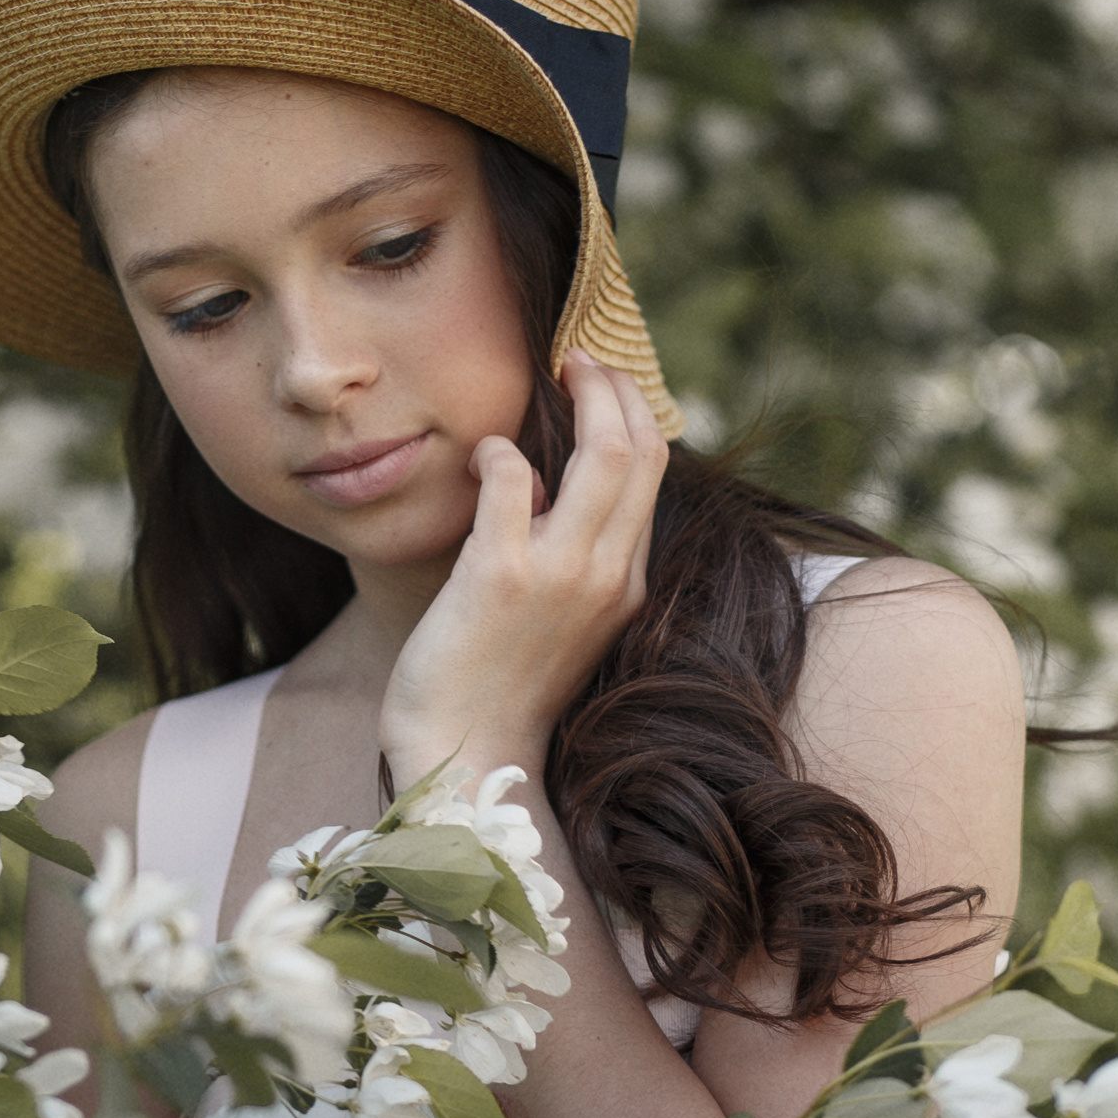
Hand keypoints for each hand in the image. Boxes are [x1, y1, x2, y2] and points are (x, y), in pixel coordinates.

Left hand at [379, 352, 666, 789]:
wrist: (466, 757)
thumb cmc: (498, 690)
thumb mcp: (558, 622)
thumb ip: (568, 559)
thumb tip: (542, 484)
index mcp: (626, 586)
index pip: (651, 478)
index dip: (633, 417)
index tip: (604, 387)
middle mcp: (607, 576)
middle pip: (642, 451)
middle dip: (617, 388)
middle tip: (580, 360)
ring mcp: (560, 574)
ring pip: (604, 453)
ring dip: (583, 397)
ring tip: (555, 374)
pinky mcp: (501, 576)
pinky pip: (513, 479)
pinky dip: (498, 452)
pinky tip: (480, 458)